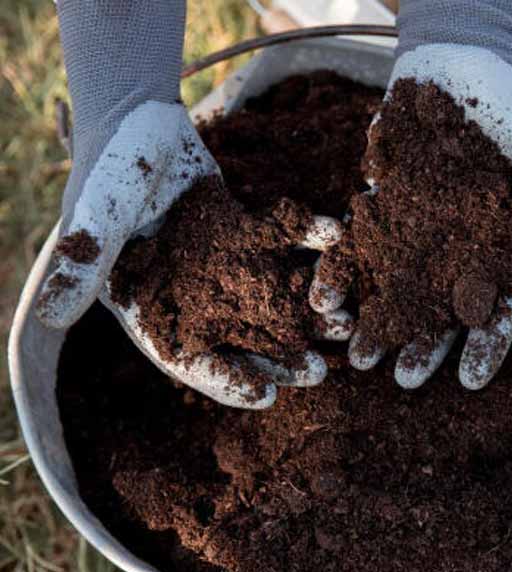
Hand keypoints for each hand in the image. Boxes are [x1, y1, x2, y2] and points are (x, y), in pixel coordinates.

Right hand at [37, 100, 350, 407]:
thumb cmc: (109, 170)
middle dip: (281, 358)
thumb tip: (50, 317)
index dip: (225, 380)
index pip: (188, 359)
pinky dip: (311, 241)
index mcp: (154, 306)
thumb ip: (84, 263)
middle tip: (321, 371)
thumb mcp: (95, 218)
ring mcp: (224, 264)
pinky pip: (286, 241)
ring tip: (345, 324)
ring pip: (271, 297)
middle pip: (241, 339)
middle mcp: (194, 294)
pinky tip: (338, 241)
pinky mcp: (248, 230)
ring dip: (308, 310)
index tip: (266, 396)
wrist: (137, 119)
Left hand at [310, 2, 511, 389]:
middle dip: (424, 344)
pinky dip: (346, 270)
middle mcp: (459, 245)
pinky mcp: (383, 204)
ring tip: (359, 355)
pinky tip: (326, 298)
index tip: (470, 382)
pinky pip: (361, 244)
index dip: (486, 343)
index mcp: (502, 243)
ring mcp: (419, 227)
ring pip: (398, 286)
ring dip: (380, 320)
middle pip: (442, 307)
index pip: (499, 304)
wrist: (459, 60)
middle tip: (401, 380)